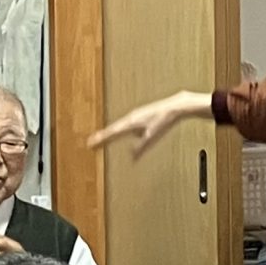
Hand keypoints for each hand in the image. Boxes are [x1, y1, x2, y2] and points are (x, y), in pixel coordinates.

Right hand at [91, 90, 206, 157]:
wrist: (175, 107)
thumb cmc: (163, 120)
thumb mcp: (151, 138)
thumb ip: (140, 148)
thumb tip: (132, 157)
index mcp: (130, 123)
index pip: (111, 133)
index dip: (100, 139)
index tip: (90, 144)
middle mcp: (131, 117)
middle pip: (113, 129)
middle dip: (102, 137)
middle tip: (91, 143)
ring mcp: (136, 115)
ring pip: (121, 127)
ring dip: (113, 133)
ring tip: (103, 139)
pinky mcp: (142, 115)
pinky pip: (130, 125)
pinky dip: (125, 130)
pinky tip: (134, 134)